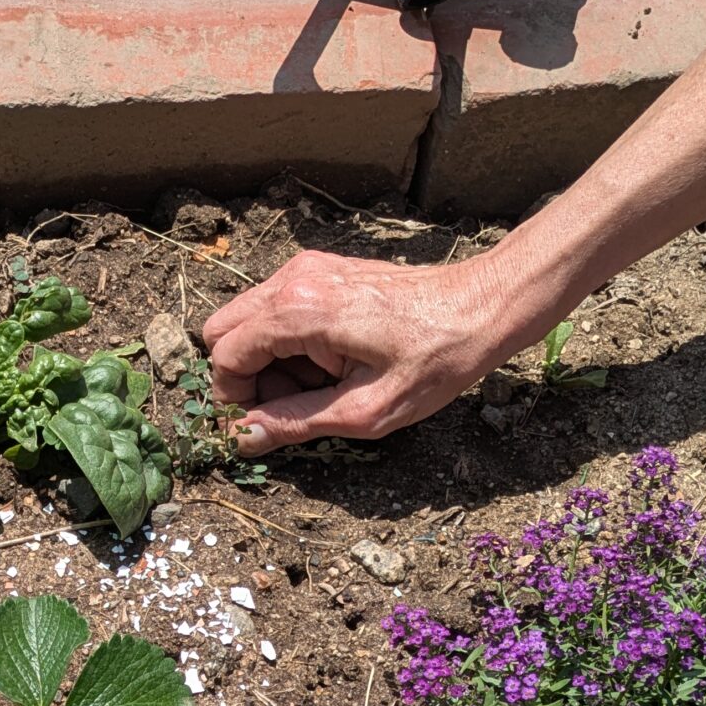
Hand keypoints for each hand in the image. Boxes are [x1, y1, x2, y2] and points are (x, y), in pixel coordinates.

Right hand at [200, 250, 516, 451]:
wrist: (481, 307)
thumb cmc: (434, 361)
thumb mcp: (364, 410)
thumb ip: (294, 422)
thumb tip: (242, 437)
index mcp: (300, 311)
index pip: (225, 355)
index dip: (233, 398)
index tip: (260, 423)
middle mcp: (294, 279)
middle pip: (223, 330)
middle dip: (245, 375)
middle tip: (290, 403)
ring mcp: (308, 269)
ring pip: (249, 319)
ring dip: (268, 359)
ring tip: (322, 383)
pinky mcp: (323, 270)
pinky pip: (278, 308)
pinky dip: (289, 340)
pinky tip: (332, 361)